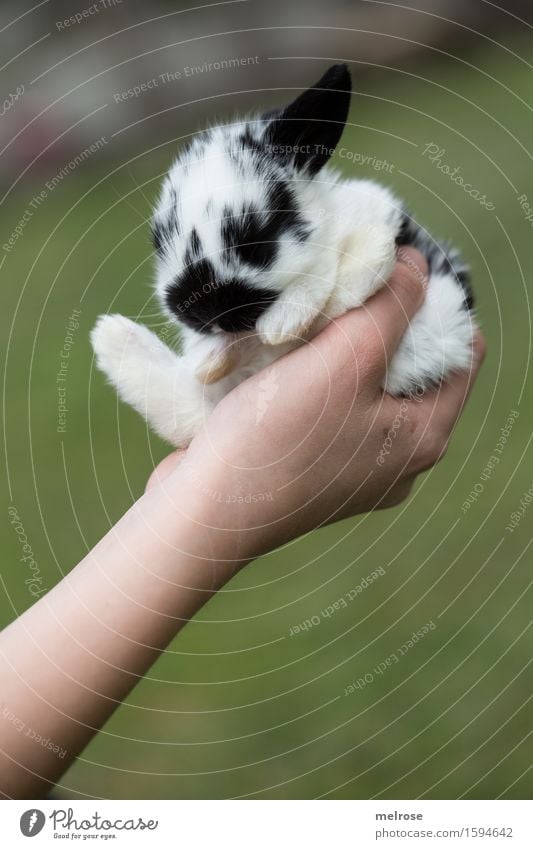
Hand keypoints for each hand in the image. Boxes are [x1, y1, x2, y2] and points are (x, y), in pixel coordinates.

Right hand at [147, 248, 485, 561]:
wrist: (203, 510)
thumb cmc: (275, 439)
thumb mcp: (345, 362)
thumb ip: (391, 308)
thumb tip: (420, 265)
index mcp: (424, 437)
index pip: (462, 352)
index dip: (437, 304)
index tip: (392, 273)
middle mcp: (399, 457)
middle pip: (415, 367)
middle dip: (387, 322)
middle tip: (348, 288)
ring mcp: (357, 465)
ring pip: (370, 384)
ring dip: (347, 345)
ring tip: (314, 319)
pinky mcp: (316, 465)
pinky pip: (335, 405)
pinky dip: (320, 374)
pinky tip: (290, 356)